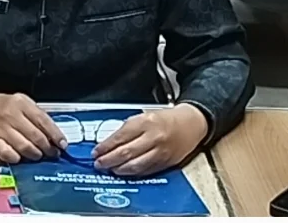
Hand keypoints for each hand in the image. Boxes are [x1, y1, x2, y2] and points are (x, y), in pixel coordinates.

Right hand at [0, 89, 67, 163]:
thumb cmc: (3, 106)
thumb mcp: (22, 102)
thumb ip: (37, 115)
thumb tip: (53, 133)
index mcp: (21, 104)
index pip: (43, 120)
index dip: (55, 134)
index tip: (62, 144)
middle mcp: (11, 116)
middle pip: (35, 136)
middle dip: (48, 147)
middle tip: (53, 153)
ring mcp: (1, 129)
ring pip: (24, 147)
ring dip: (35, 154)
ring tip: (39, 155)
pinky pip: (8, 154)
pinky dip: (17, 158)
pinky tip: (22, 157)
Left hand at [91, 104, 208, 176]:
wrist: (191, 124)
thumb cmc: (167, 119)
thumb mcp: (145, 115)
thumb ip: (128, 128)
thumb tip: (109, 143)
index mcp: (146, 122)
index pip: (120, 137)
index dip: (105, 146)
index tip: (96, 151)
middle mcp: (153, 138)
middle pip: (126, 153)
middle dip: (109, 160)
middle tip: (99, 163)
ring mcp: (160, 152)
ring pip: (135, 165)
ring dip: (119, 169)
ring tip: (110, 169)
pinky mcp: (165, 163)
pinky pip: (145, 171)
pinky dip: (132, 173)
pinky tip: (124, 172)